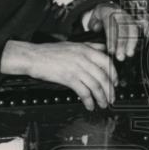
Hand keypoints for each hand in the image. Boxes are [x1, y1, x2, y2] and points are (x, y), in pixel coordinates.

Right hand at [1, 40, 117, 110]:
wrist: (33, 57)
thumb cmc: (49, 52)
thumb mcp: (72, 44)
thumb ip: (89, 46)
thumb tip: (102, 49)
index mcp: (85, 49)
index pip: (107, 62)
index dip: (114, 74)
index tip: (115, 83)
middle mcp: (83, 58)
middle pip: (103, 76)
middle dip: (110, 90)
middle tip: (111, 98)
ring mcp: (76, 68)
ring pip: (95, 85)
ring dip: (101, 97)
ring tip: (102, 104)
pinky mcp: (68, 78)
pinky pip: (83, 92)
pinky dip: (88, 100)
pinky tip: (89, 105)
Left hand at [84, 2, 140, 60]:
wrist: (105, 9)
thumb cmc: (98, 19)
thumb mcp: (92, 21)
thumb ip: (93, 27)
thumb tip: (96, 31)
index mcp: (107, 12)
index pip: (110, 26)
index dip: (112, 39)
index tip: (111, 51)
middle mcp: (119, 13)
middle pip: (123, 28)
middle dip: (122, 44)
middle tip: (120, 57)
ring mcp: (128, 16)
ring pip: (132, 27)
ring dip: (132, 42)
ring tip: (130, 53)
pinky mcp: (134, 19)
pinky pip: (141, 22)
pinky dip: (146, 27)